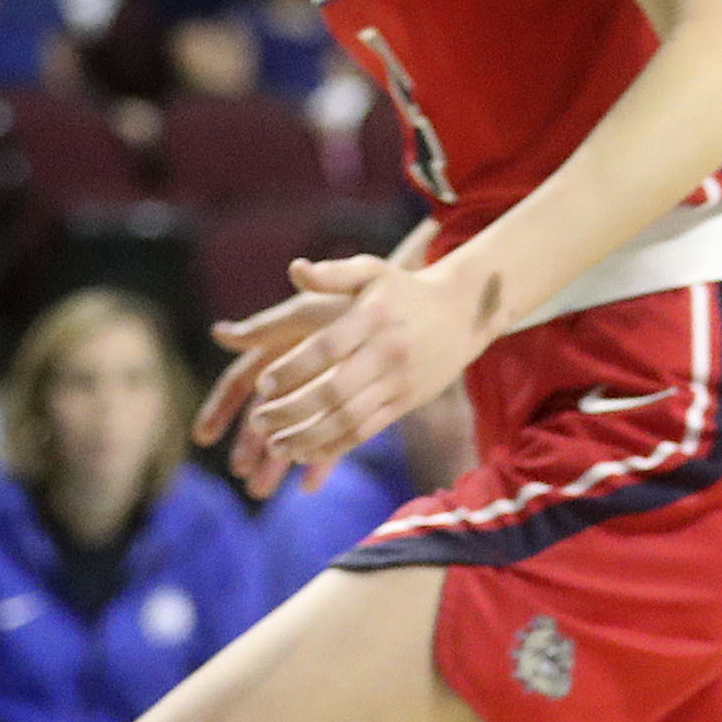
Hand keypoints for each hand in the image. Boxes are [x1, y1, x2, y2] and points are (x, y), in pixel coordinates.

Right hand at [197, 264, 373, 488]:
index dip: (220, 409)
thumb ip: (273, 325)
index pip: (239, 382)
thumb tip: (220, 334)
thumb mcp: (317, 311)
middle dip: (250, 444)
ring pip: (295, 429)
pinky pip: (334, 435)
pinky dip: (322, 458)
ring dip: (278, 460)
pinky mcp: (354, 402)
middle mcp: (298, 373)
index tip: (203, 438)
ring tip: (261, 491)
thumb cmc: (355, 301)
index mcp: (281, 351)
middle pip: (264, 414)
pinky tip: (309, 486)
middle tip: (240, 474)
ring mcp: (324, 390)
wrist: (412, 303)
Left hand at [227, 256, 488, 500]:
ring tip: (274, 446)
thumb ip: (332, 273)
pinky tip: (304, 453)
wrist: (463, 313)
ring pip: (348, 419)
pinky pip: (367, 430)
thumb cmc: (403, 291)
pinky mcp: (407, 402)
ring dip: (307, 437)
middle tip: (258, 420)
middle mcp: (388, 352)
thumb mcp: (371, 271)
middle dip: (290, 411)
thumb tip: (295, 269)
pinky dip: (334, 447)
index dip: (291, 371)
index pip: (326, 349)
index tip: (262, 386)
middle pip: (334, 391)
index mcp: (373, 318)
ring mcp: (400, 381)